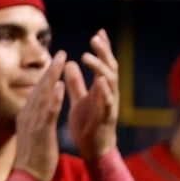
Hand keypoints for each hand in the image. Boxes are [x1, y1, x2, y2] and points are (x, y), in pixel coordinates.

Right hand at [13, 51, 68, 180]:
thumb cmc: (32, 159)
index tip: (54, 63)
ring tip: (61, 61)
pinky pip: (48, 111)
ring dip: (52, 76)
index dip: (46, 76)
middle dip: (50, 70)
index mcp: (26, 117)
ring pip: (43, 95)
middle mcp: (27, 116)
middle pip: (39, 88)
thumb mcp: (31, 136)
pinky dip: (54, 97)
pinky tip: (60, 85)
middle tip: (60, 53)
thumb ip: (34, 122)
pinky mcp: (41, 131)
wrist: (27, 178)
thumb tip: (36, 113)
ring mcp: (33, 123)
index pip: (36, 92)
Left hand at [64, 29, 119, 159]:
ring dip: (100, 68)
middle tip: (95, 38)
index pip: (103, 64)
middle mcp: (108, 93)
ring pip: (110, 82)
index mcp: (100, 88)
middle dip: (104, 52)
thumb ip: (76, 83)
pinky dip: (105, 92)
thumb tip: (69, 63)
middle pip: (110, 68)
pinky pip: (108, 103)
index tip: (99, 32)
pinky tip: (101, 82)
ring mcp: (109, 105)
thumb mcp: (79, 99)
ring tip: (89, 56)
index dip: (102, 49)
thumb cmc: (87, 123)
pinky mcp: (107, 118)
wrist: (92, 148)